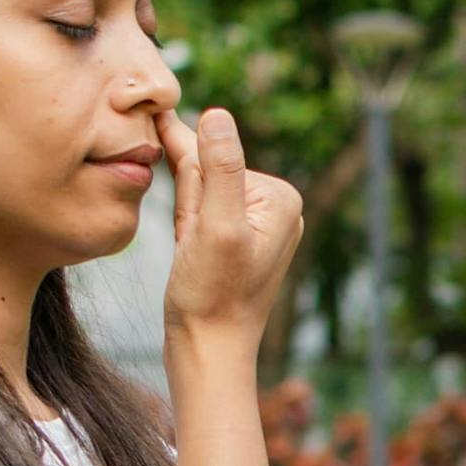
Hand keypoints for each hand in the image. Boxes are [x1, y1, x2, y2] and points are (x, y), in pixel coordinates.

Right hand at [158, 106, 305, 344]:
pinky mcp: (237, 238)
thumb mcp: (214, 227)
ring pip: (198, 193)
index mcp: (281, 197)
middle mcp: (276, 206)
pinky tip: (190, 249)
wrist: (208, 351)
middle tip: (196, 251)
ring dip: (184, 218)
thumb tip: (216, 114)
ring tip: (194, 256)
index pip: (214, 159)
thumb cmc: (212, 296)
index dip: (189, 191)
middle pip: (207, 174)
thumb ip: (219, 168)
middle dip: (187, 207)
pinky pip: (199, 212)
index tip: (195, 232)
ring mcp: (257, 223)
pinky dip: (185, 226)